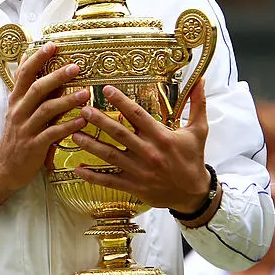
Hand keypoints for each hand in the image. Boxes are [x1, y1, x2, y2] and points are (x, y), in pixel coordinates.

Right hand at [0, 42, 88, 210]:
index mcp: (15, 101)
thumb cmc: (16, 137)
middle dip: (56, 76)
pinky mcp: (34, 146)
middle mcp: (19, 112)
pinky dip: (68, 126)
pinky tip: (82, 121)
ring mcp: (26, 129)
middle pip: (37, 88)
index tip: (52, 46)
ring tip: (86, 93)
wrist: (4, 168)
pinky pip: (52, 133)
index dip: (37, 59)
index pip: (24, 74)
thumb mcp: (17, 110)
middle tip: (76, 67)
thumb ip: (27, 88)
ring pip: (46, 110)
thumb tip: (32, 61)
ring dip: (67, 100)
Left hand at [71, 79, 210, 212]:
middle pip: (119, 133)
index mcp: (161, 137)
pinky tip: (77, 168)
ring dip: (90, 145)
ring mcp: (139, 171)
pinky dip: (92, 176)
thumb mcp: (199, 131)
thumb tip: (200, 80)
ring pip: (110, 156)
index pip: (137, 115)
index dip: (120, 101)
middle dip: (99, 121)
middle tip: (82, 109)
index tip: (105, 89)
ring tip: (74, 134)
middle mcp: (148, 153)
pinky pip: (109, 181)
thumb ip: (197, 104)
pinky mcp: (134, 186)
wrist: (194, 193)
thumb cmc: (193, 158)